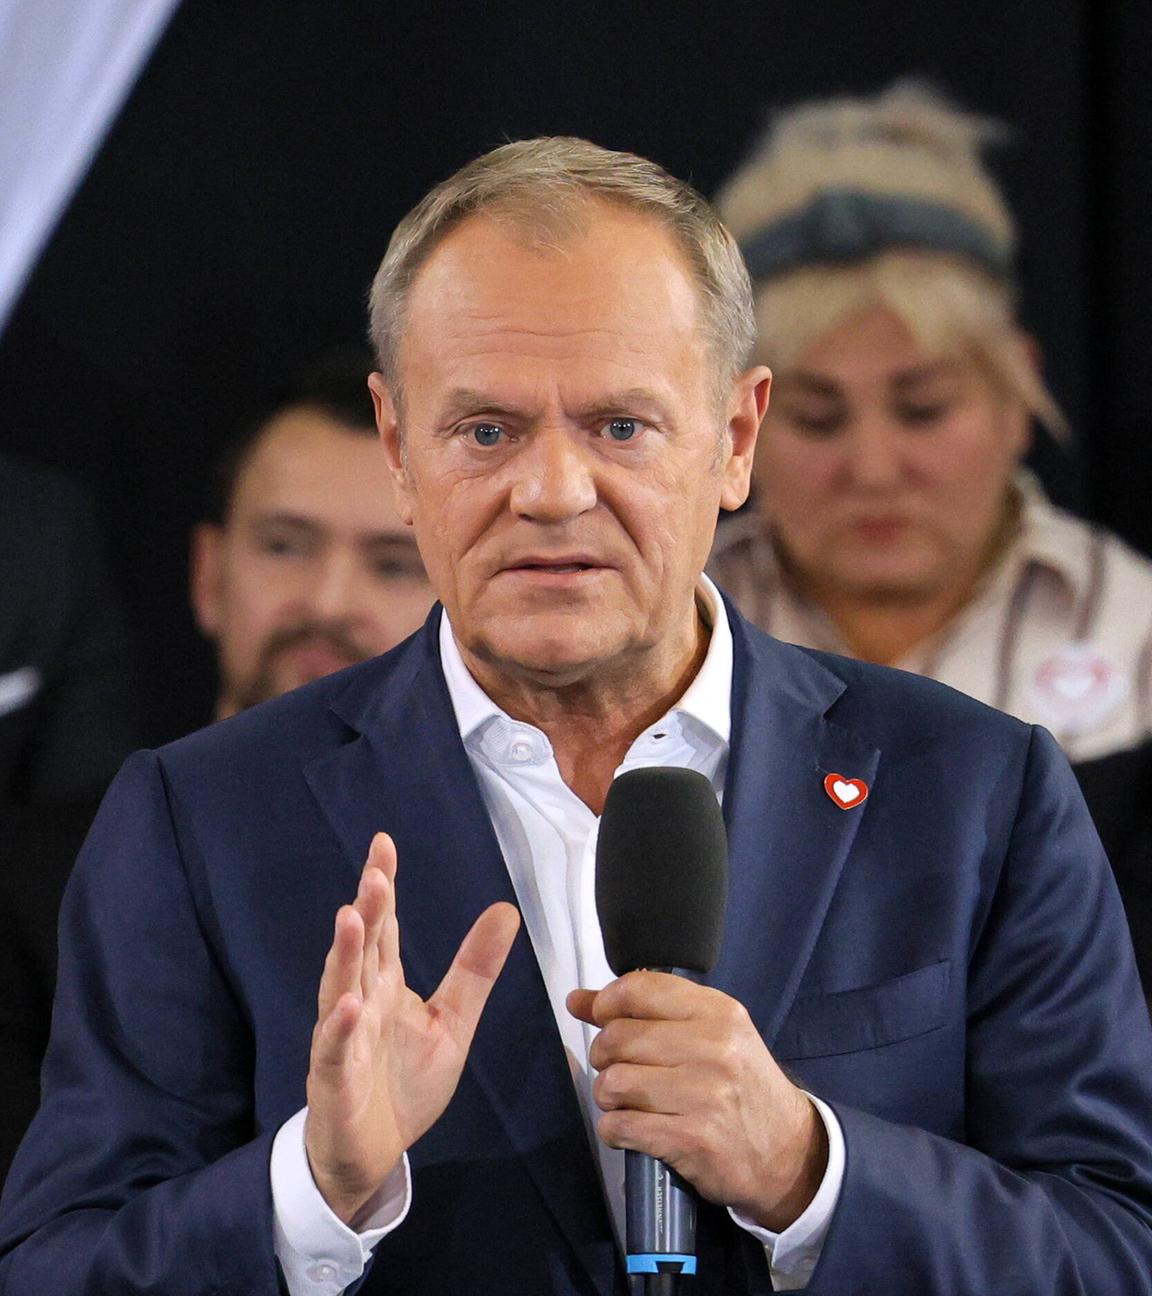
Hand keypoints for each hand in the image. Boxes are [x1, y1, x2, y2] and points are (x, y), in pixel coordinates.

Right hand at [305, 832, 519, 1223]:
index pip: (385, 927)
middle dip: (368, 909)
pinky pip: (335, 1050)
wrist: (374, 1151)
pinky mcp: (334, 1079)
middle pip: (362, 948)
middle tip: (376, 872)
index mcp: (386, 985)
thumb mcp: (454, 1021)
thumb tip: (506, 909)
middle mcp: (360, 1002)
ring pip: (340, 988)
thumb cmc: (405, 1082)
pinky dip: (342, 1027)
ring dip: (344, 954)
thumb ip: (475, 969)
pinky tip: (351, 1005)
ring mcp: (343, 1038)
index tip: (383, 844)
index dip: (383, 886)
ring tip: (351, 917)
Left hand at [567, 973, 826, 1231]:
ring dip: (609, 1097)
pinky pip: (621, 1126)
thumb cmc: (740, 1085)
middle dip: (605, 1056)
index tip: (603, 1018)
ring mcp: (704, 1095)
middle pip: (617, 1038)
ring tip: (630, 1102)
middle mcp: (713, 1048)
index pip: (639, 989)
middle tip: (621, 1069)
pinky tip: (634, 1128)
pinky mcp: (692, 1139)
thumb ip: (645, 1011)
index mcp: (718, 1012)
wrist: (788, 1152)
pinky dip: (615, 1129)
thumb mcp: (709, 1034)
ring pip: (612, 1083)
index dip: (606, 1003)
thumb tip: (577, 1000)